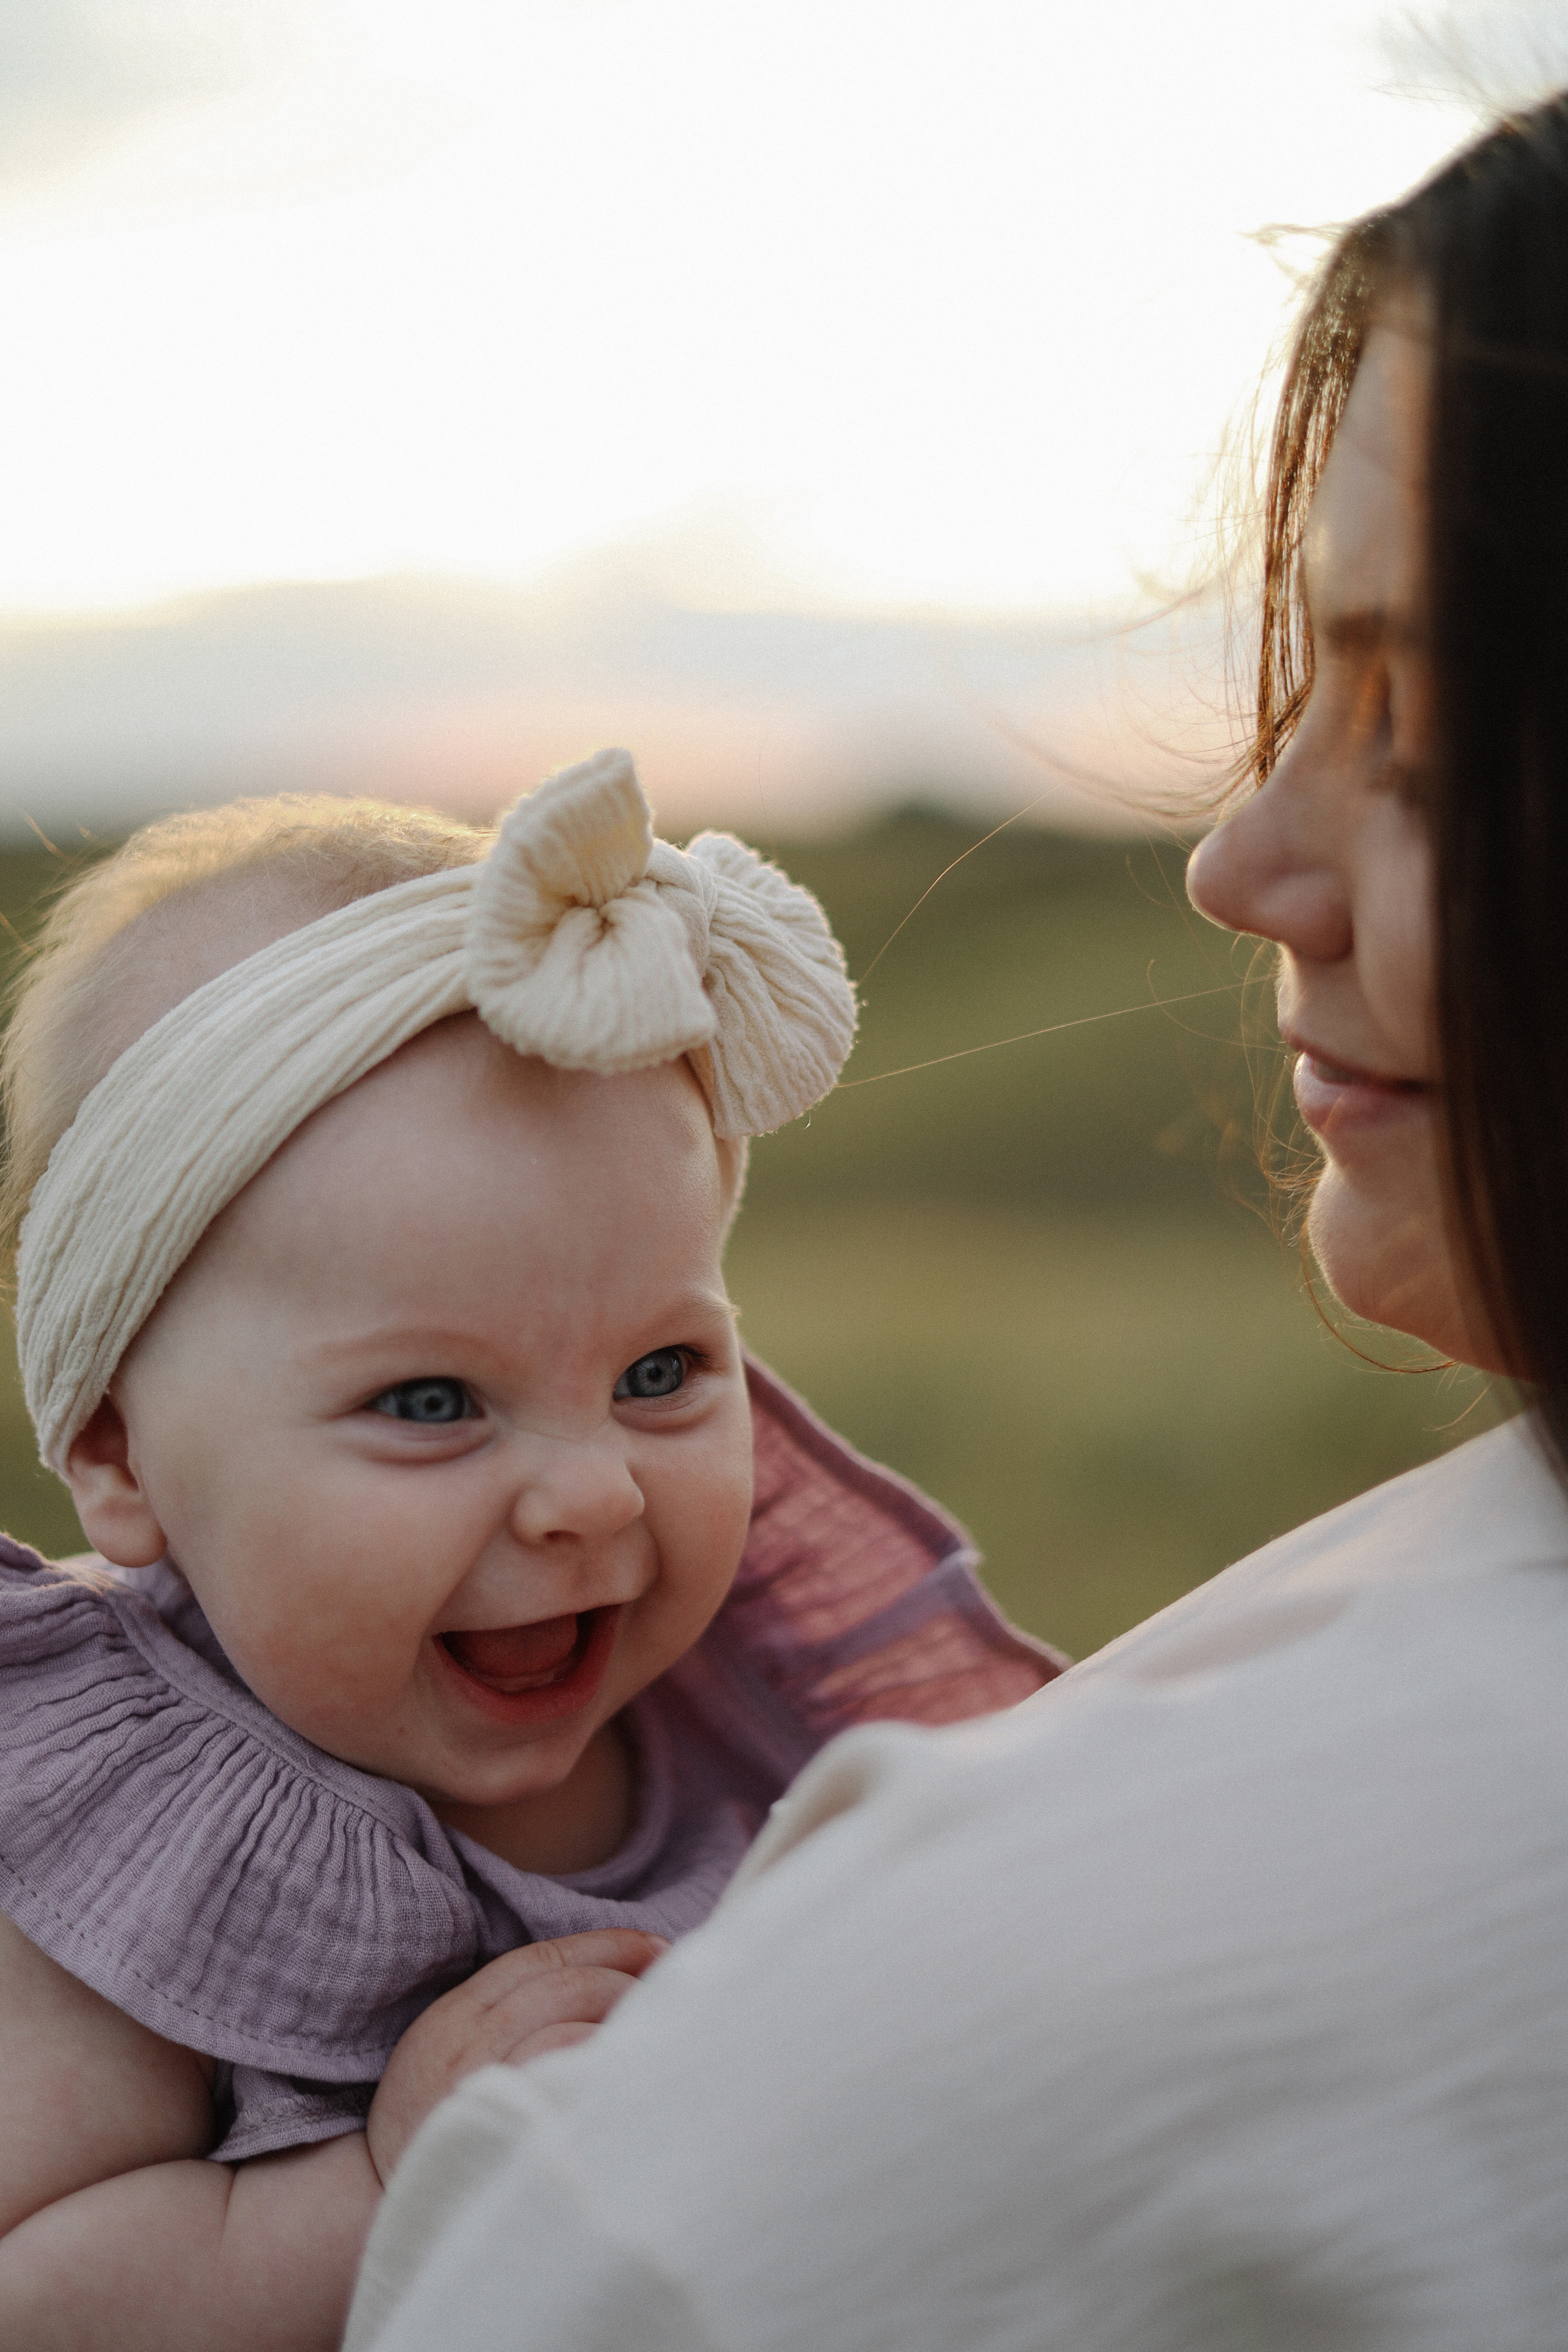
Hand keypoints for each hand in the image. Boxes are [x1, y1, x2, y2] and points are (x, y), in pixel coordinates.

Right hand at [366, 1929, 667, 2182]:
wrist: (380, 2212)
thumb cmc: (433, 2124)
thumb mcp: (450, 2048)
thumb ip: (508, 2010)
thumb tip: (602, 1978)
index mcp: (453, 2015)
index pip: (542, 1959)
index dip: (607, 1945)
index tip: (656, 1946)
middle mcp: (466, 2045)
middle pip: (565, 1987)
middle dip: (626, 1980)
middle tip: (672, 1988)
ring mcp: (483, 2091)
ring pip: (570, 2029)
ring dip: (622, 2024)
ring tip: (659, 2032)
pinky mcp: (500, 2137)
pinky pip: (563, 2084)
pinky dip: (601, 2070)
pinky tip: (630, 2077)